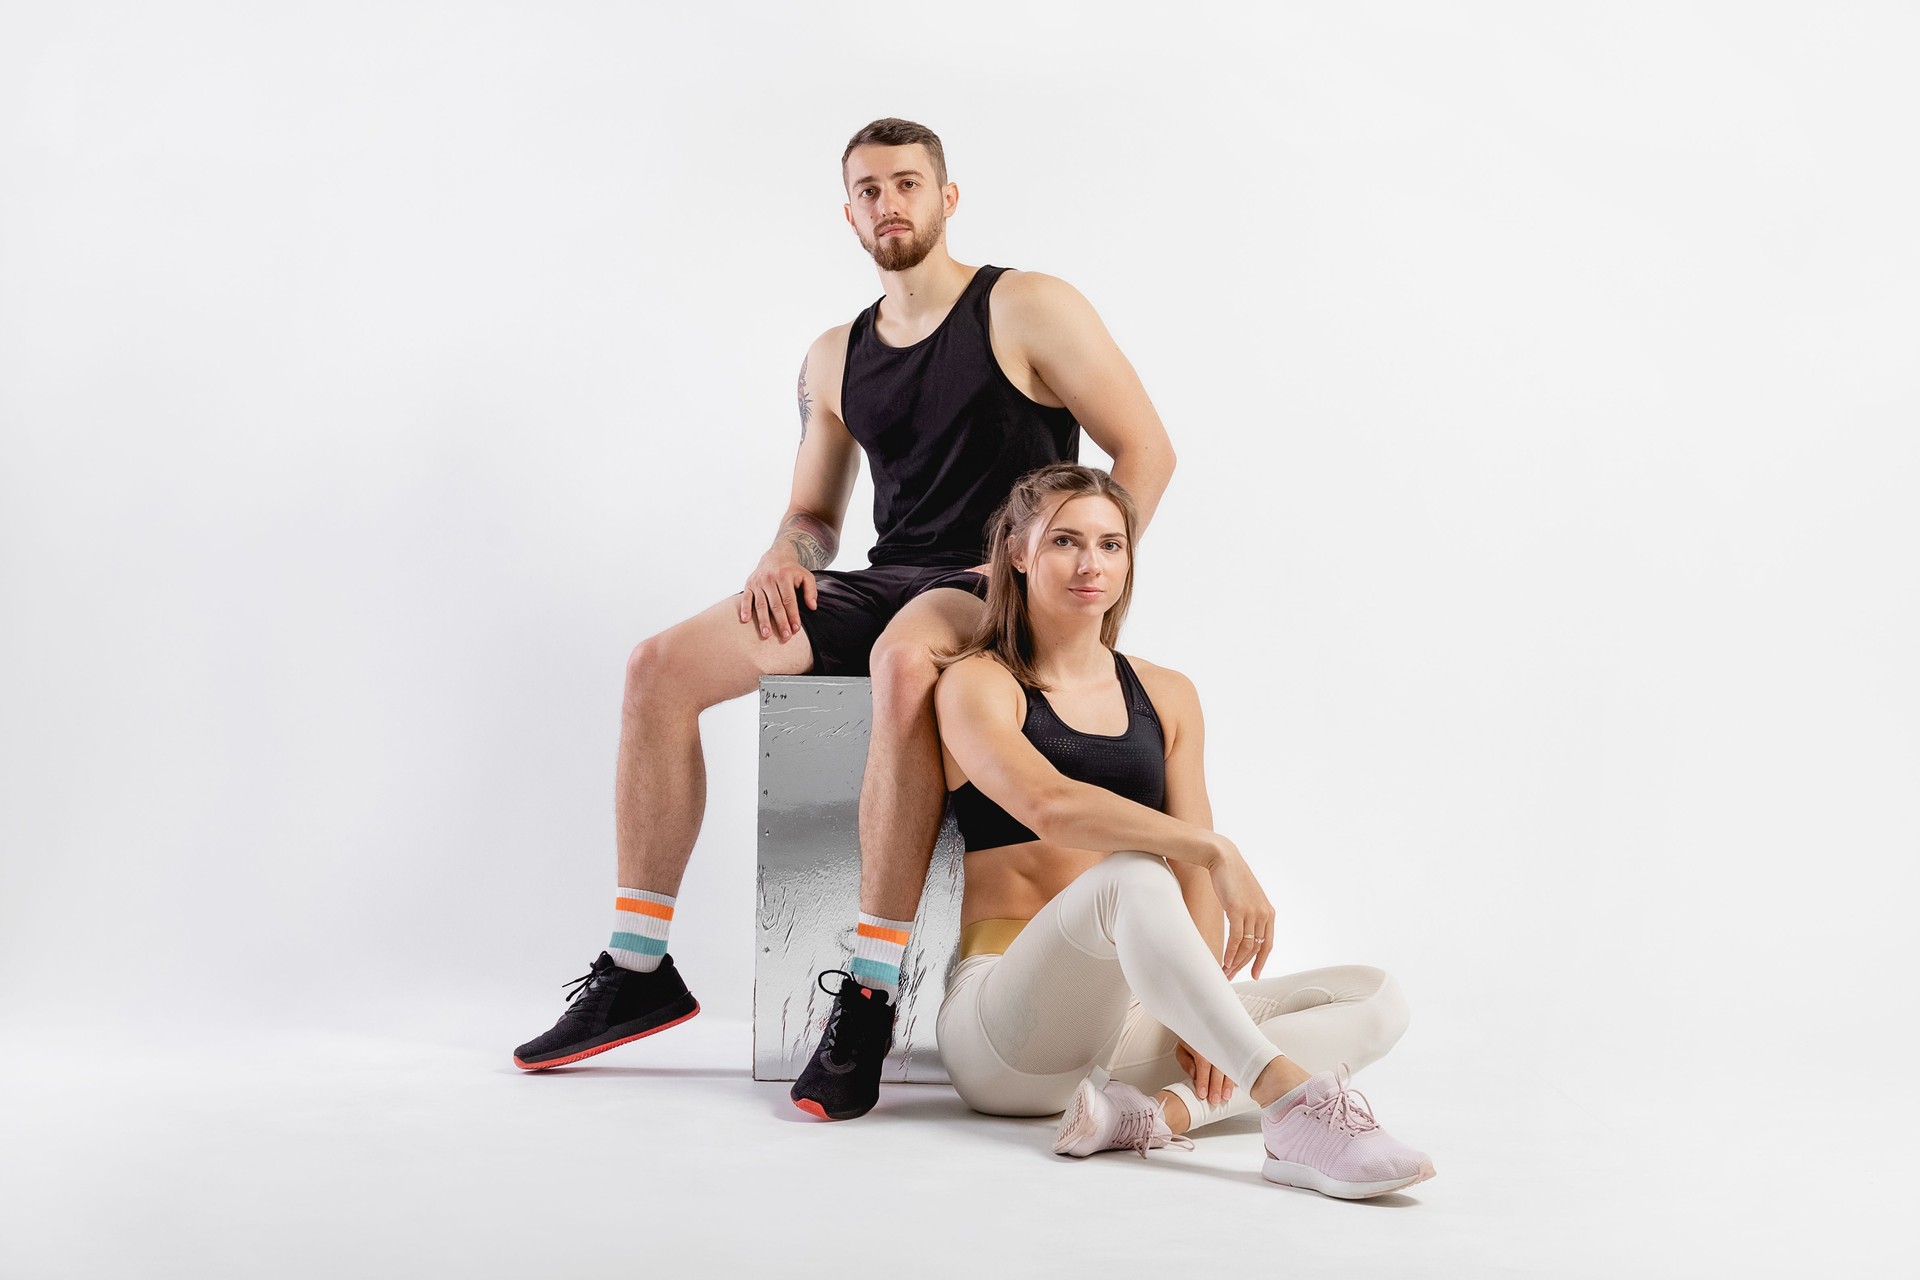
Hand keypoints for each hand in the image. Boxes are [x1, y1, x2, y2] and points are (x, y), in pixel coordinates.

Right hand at [739, 545, 817, 641]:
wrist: (775, 556)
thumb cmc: (792, 571)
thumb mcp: (806, 576)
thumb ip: (811, 591)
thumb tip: (812, 607)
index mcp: (784, 576)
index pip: (789, 600)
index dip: (793, 615)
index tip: (796, 629)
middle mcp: (769, 579)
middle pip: (775, 604)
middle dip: (780, 621)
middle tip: (785, 636)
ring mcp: (758, 582)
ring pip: (760, 604)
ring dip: (763, 620)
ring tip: (766, 634)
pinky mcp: (749, 585)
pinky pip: (746, 598)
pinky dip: (744, 609)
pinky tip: (745, 620)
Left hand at [1174, 1040, 1233, 1107]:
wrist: (1202, 1024)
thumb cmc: (1192, 1037)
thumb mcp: (1182, 1048)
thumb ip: (1186, 1061)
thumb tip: (1194, 1074)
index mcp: (1201, 1044)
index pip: (1203, 1064)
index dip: (1203, 1080)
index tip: (1202, 1094)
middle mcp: (1215, 1045)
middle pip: (1218, 1068)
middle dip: (1217, 1086)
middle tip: (1215, 1100)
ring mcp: (1225, 1047)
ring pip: (1229, 1067)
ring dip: (1228, 1084)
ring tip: (1226, 1096)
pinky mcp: (1233, 1050)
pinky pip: (1237, 1064)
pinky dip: (1236, 1076)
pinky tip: (1236, 1086)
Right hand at [1206, 835, 1274, 978]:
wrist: (1223, 858)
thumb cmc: (1232, 878)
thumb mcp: (1245, 898)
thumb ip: (1248, 914)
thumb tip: (1242, 932)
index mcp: (1268, 912)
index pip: (1268, 944)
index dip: (1261, 962)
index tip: (1254, 975)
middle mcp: (1264, 913)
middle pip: (1256, 948)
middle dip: (1243, 965)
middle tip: (1232, 976)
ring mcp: (1252, 912)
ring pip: (1246, 946)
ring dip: (1235, 961)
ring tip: (1225, 971)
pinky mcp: (1238, 910)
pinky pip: (1236, 938)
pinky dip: (1230, 952)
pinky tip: (1224, 961)